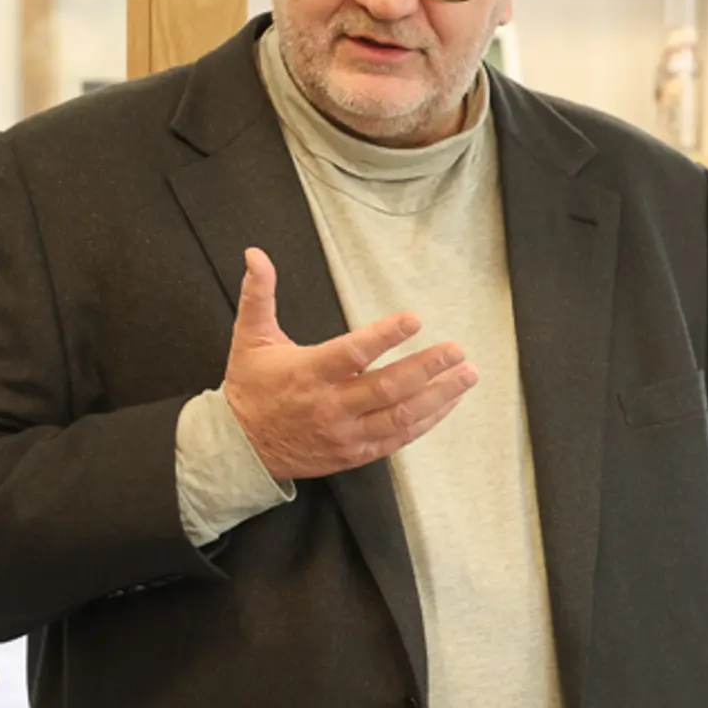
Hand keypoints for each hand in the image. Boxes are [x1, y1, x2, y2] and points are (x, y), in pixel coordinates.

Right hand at [222, 247, 478, 479]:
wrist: (241, 449)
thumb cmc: (251, 389)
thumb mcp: (249, 338)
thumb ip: (259, 295)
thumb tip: (255, 254)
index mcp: (308, 374)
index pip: (353, 354)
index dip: (385, 337)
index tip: (414, 320)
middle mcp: (331, 406)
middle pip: (387, 387)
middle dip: (427, 368)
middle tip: (456, 351)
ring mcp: (346, 433)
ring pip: (400, 416)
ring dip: (438, 396)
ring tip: (466, 375)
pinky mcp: (356, 453)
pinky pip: (399, 438)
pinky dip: (427, 421)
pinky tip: (448, 403)